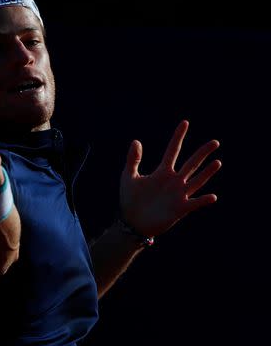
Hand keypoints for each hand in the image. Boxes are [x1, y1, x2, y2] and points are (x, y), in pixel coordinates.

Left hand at [120, 120, 221, 237]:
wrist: (132, 222)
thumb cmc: (130, 200)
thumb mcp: (128, 177)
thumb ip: (133, 160)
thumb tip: (136, 141)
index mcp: (162, 172)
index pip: (172, 151)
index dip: (178, 137)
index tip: (185, 122)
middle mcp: (174, 181)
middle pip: (191, 164)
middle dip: (202, 153)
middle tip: (215, 142)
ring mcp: (178, 195)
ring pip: (196, 181)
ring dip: (207, 173)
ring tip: (217, 162)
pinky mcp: (180, 209)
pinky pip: (194, 203)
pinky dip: (203, 200)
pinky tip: (212, 196)